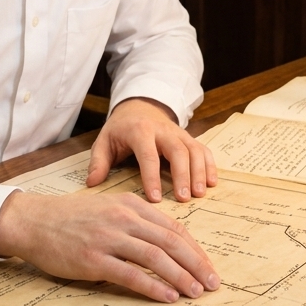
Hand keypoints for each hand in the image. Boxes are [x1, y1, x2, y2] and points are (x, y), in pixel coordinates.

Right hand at [0, 189, 219, 302]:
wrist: (34, 221)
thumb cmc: (71, 218)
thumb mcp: (108, 208)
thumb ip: (136, 221)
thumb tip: (167, 243)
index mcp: (130, 204)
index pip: (173, 227)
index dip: (194, 248)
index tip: (207, 265)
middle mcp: (123, 218)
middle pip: (171, 242)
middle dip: (196, 264)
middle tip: (213, 283)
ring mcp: (108, 238)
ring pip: (155, 257)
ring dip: (180, 276)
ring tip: (196, 292)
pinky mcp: (93, 259)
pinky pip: (131, 274)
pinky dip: (153, 287)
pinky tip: (168, 297)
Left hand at [86, 97, 217, 203]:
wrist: (139, 107)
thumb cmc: (120, 130)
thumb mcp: (104, 141)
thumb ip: (98, 162)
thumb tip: (92, 183)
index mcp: (140, 131)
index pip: (148, 155)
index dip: (152, 177)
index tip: (156, 199)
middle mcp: (163, 130)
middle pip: (178, 150)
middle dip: (183, 175)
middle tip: (184, 199)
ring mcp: (179, 133)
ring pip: (194, 150)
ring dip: (199, 172)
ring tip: (200, 194)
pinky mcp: (189, 137)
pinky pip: (203, 149)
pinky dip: (210, 165)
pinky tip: (213, 183)